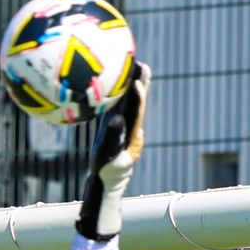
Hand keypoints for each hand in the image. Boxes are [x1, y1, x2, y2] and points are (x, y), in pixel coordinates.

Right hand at [76, 62, 149, 241]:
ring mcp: (124, 130)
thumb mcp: (108, 158)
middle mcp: (130, 129)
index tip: (138, 77)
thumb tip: (118, 119)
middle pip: (136, 103)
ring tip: (135, 69)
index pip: (136, 110)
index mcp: (130, 134)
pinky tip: (117, 87)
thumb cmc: (107, 173)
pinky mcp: (116, 131)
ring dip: (133, 87)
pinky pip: (119, 110)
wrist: (106, 184)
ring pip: (129, 105)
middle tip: (143, 65)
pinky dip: (121, 97)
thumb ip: (113, 138)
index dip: (137, 94)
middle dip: (140, 84)